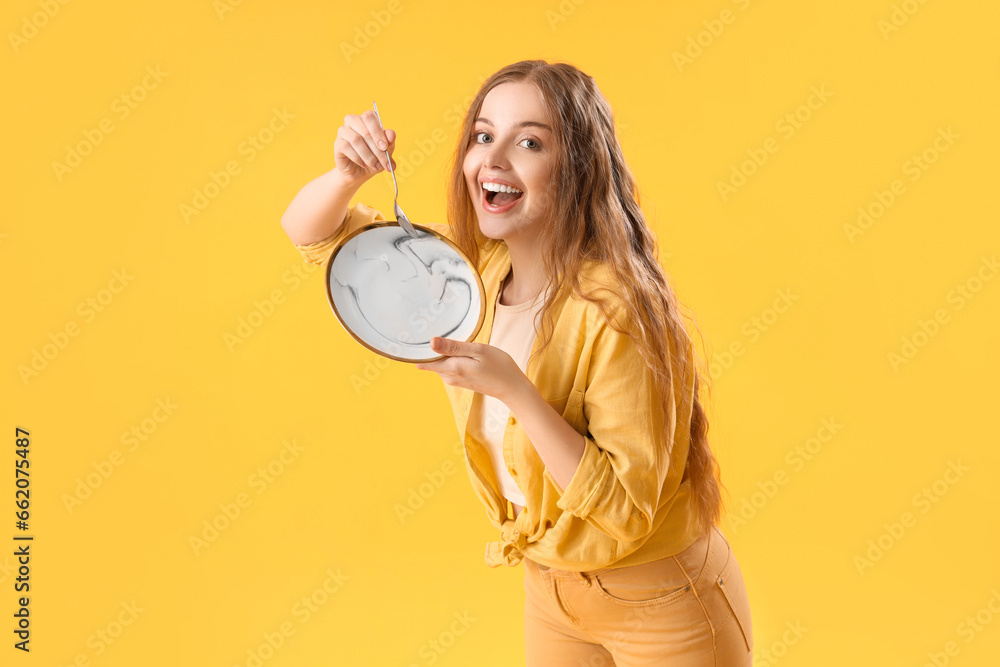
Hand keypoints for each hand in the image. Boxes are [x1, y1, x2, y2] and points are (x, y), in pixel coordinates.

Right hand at [334, 110, 396, 187]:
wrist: (360, 172)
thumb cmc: (374, 157)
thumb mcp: (386, 151)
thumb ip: (390, 142)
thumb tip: (391, 134)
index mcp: (366, 119)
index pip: (370, 117)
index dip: (378, 132)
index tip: (385, 147)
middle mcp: (353, 121)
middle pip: (365, 130)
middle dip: (376, 149)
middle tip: (383, 161)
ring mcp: (343, 131)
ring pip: (356, 139)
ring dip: (368, 156)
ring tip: (375, 165)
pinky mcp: (338, 143)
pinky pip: (346, 147)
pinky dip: (358, 158)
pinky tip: (364, 164)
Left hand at [414, 337, 529, 405]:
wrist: (512, 388)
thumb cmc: (499, 367)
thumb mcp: (478, 351)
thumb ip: (454, 347)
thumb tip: (431, 342)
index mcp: (451, 368)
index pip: (423, 361)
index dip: (419, 349)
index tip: (420, 335)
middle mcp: (449, 377)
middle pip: (431, 360)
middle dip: (432, 348)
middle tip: (441, 330)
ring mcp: (454, 380)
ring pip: (440, 363)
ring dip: (444, 352)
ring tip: (453, 338)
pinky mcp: (461, 381)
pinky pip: (448, 367)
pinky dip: (452, 357)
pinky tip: (462, 350)